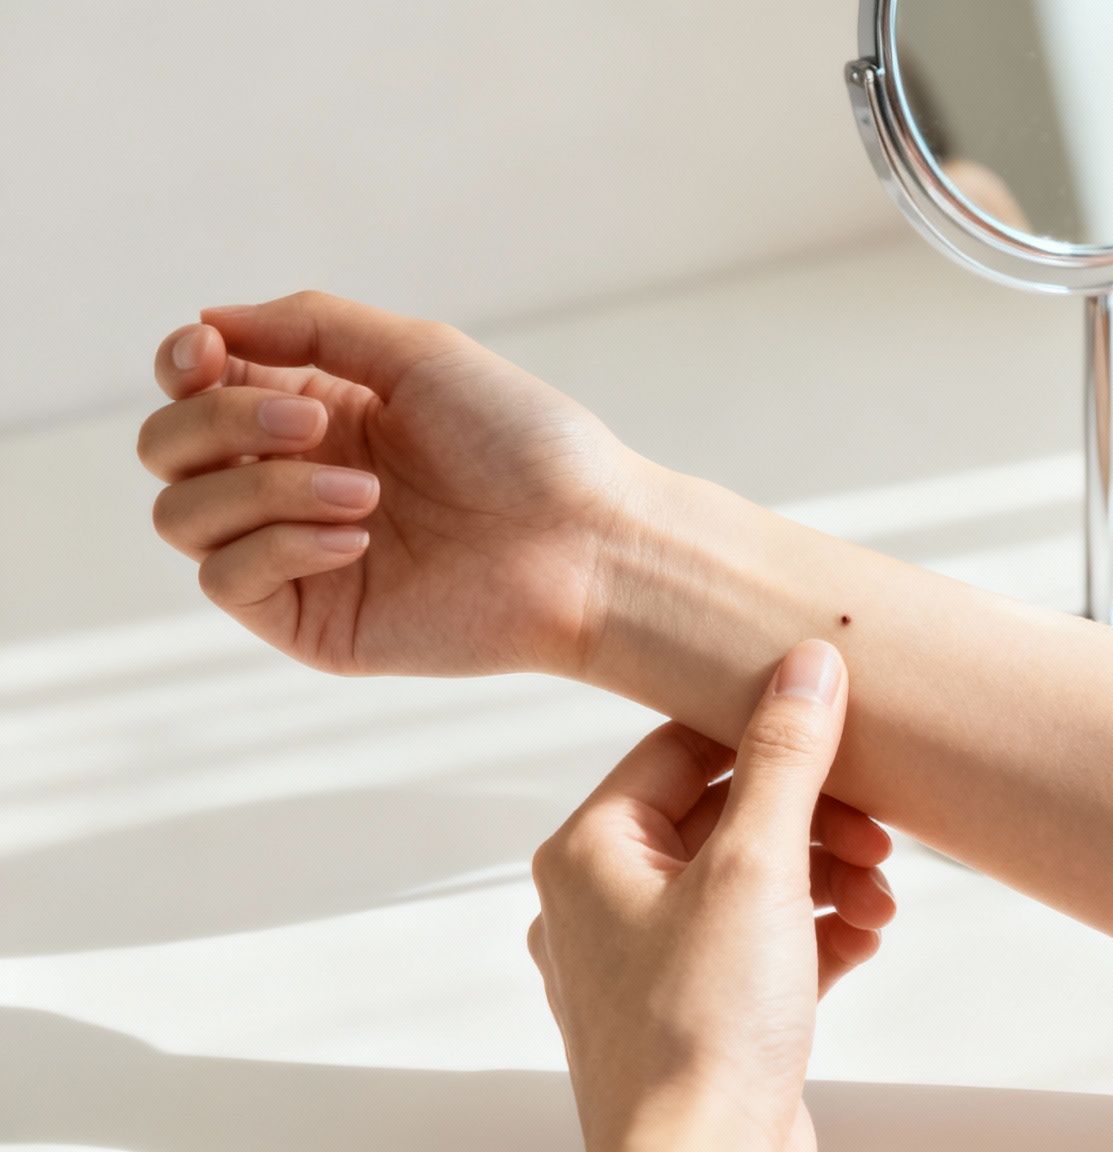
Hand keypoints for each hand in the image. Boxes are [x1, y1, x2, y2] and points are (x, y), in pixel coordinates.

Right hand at [138, 291, 637, 676]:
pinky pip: (226, 580)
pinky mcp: (308, 620)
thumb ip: (311, 325)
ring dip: (261, 488)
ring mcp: (294, 553)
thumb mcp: (418, 354)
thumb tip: (207, 319)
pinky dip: (279, 546)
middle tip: (316, 422)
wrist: (588, 542)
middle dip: (220, 420)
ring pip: (181, 515)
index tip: (207, 351)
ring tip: (365, 494)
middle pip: (167, 446)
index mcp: (317, 411)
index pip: (195, 385)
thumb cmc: (526, 444)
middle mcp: (293, 479)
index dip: (181, 363)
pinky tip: (358, 540)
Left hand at [528, 641, 895, 1151]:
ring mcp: (650, 968)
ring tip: (878, 896)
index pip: (680, 746)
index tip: (836, 723)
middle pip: (726, 817)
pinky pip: (762, 947)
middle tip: (876, 833)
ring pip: (751, 883)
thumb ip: (785, 757)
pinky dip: (816, 934)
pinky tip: (862, 937)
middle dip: (816, 821)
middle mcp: (605, 906)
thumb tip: (805, 666)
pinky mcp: (697, 1018)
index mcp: (590, 854)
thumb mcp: (756, 867)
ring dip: (826, 876)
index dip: (767, 731)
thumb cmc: (698, 1041)